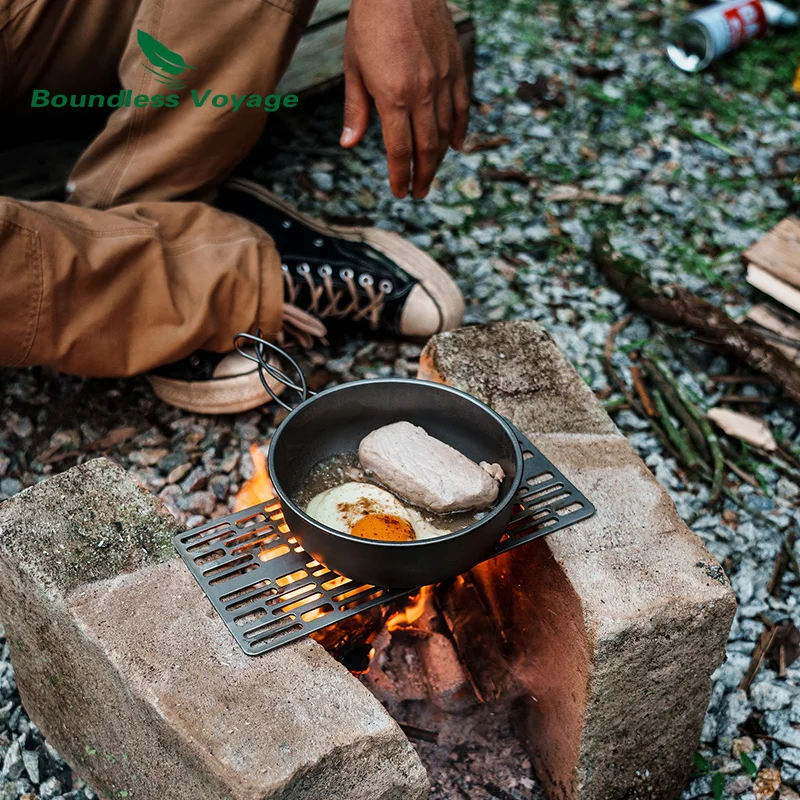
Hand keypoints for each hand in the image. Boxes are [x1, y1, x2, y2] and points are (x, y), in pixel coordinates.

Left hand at [340, 0, 470, 198]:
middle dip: (423, 175)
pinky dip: (460, 130)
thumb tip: (349, 143)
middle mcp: (423, 93)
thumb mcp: (353, 66)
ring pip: (446, 131)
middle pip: (427, 148)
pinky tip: (456, 145)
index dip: (400, 176)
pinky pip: (462, 107)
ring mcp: (443, 80)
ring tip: (431, 173)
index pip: (400, 150)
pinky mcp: (456, 66)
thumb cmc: (369, 22)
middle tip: (419, 192)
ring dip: (440, 158)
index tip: (400, 192)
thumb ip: (356, 109)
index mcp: (393, 97)